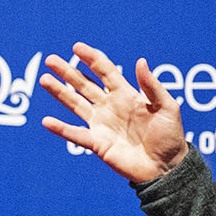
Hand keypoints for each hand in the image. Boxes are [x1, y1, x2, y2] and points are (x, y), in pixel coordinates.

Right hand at [40, 42, 191, 185]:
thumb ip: (151, 86)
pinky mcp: (98, 143)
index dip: (91, 59)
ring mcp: (102, 124)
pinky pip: (75, 134)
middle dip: (68, 72)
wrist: (167, 167)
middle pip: (84, 85)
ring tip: (44, 80)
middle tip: (50, 60)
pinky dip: (61, 129)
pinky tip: (47, 121)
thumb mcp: (167, 107)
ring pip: (75, 104)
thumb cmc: (170, 137)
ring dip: (60, 93)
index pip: (104, 71)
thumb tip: (140, 61)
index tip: (76, 47)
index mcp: (126, 94)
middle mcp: (110, 106)